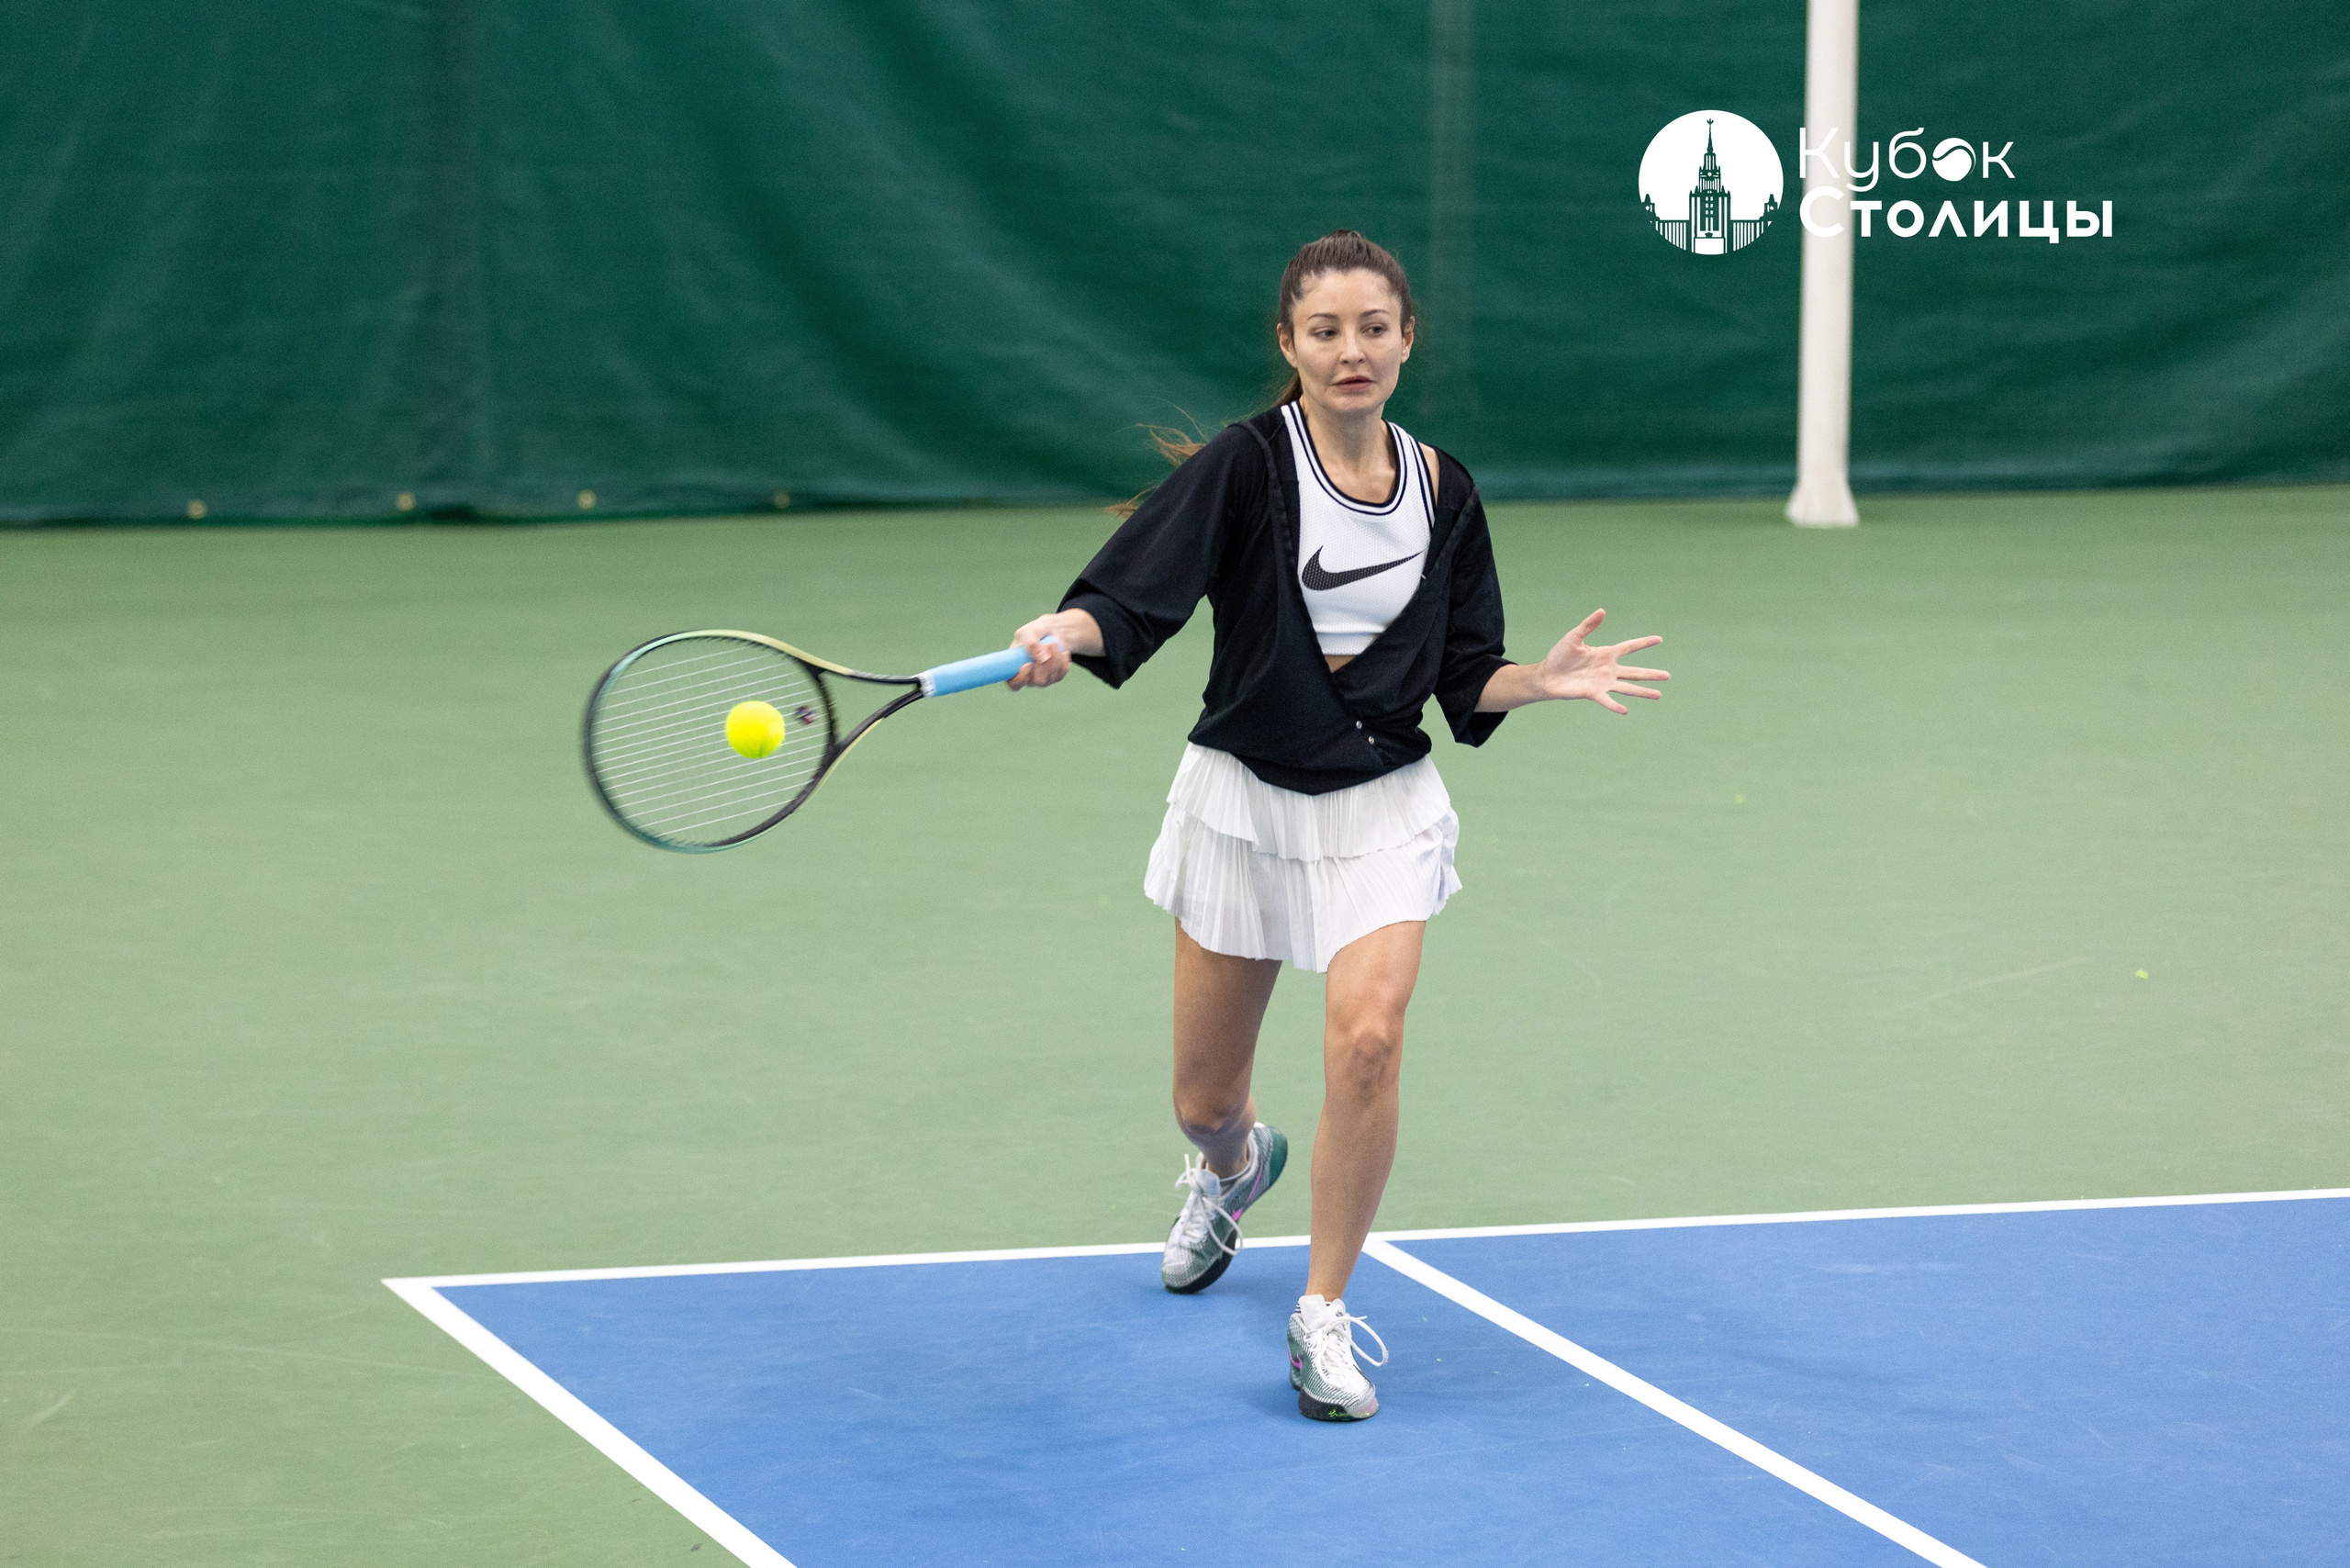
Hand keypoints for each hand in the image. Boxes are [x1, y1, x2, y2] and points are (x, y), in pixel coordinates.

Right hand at [1006, 608, 1099, 688]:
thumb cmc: (1034, 631)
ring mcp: (1041, 679)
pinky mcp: (1054, 677)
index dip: (1020, 679)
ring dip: (1055, 659)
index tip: (1028, 665)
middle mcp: (1027, 678)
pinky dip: (1063, 662)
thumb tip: (1042, 659)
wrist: (1050, 630)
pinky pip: (1060, 675)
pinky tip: (1062, 652)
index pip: (1013, 684)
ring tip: (1054, 643)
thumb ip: (1031, 644)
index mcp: (1013, 668)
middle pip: (1037, 681)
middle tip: (1048, 645)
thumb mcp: (1029, 632)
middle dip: (1045, 664)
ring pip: (1050, 678)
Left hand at [1532, 609, 1667, 712]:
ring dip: (1642, 691)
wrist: (1546, 675)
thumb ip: (1588, 625)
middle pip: (1634, 671)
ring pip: (1627, 687)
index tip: (1660, 639)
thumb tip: (1602, 611)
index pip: (1629, 647)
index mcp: (1605, 654)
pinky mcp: (1593, 693)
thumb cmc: (1559, 656)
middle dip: (1651, 674)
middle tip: (1668, 676)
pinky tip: (1626, 710)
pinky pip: (1607, 700)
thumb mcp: (1574, 637)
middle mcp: (1608, 669)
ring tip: (1658, 695)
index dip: (1643, 643)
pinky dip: (1615, 706)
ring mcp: (1602, 682)